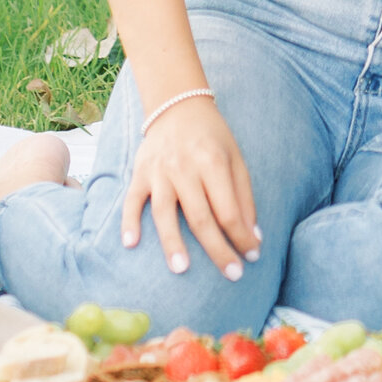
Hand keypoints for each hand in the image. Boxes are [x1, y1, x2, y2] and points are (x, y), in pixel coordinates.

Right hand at [119, 95, 260, 282]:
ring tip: (181, 269)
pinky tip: (130, 243)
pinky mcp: (140, 173)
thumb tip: (252, 236)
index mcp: (213, 162)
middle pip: (201, 217)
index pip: (229, 209)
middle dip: (217, 249)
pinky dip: (129, 221)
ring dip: (172, 242)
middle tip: (232, 275)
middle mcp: (185, 167)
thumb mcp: (236, 159)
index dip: (241, 236)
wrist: (177, 106)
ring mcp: (159, 171)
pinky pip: (132, 200)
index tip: (252, 256)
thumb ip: (244, 197)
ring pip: (164, 212)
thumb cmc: (212, 138)